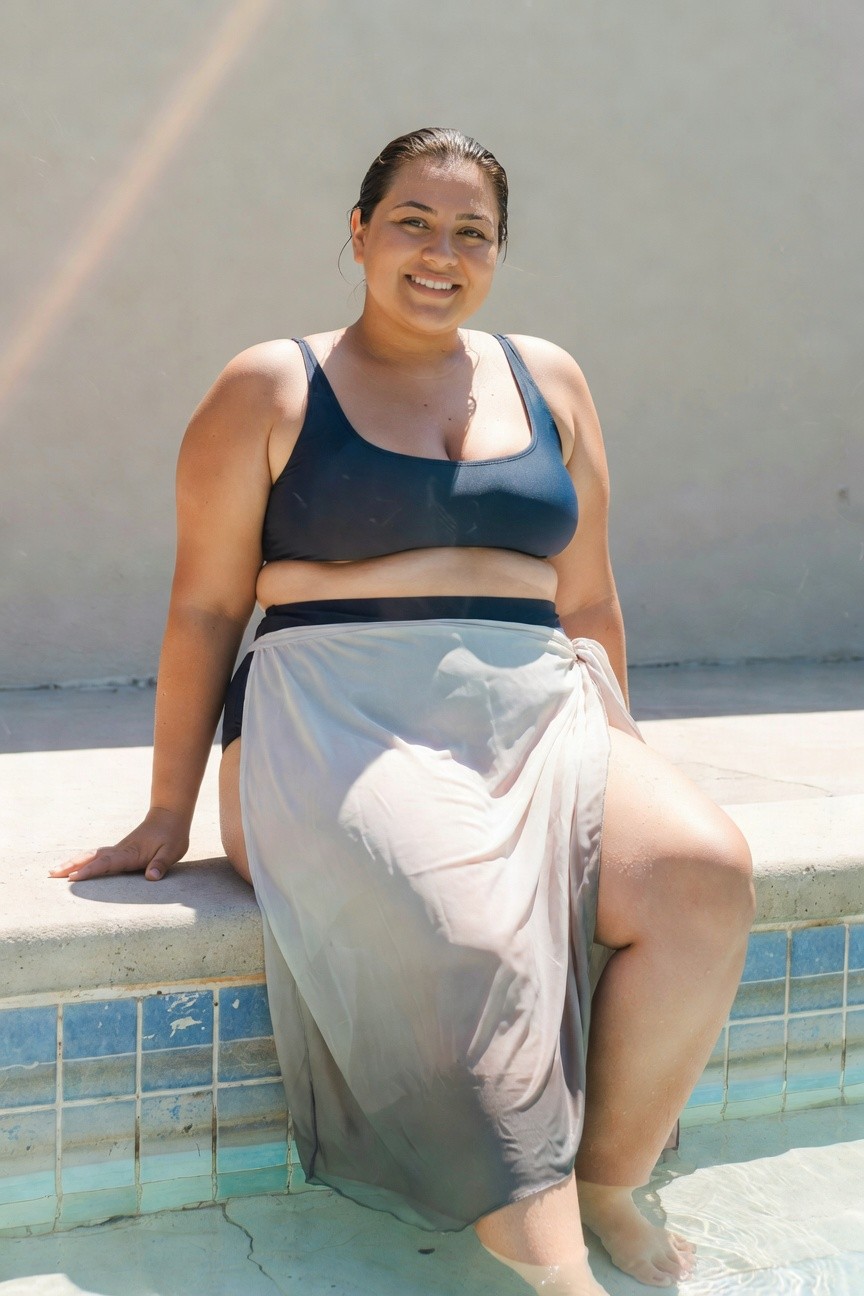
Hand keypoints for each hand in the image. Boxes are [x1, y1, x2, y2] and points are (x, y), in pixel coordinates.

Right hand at [50, 808, 190, 882]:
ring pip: (91, 856)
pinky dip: (83, 860)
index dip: (90, 871)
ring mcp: (117, 849)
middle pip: (91, 858)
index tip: (73, 878)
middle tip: (51, 874)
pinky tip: (75, 865)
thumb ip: (161, 864)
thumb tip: (151, 877)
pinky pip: (96, 856)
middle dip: (71, 866)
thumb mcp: (172, 851)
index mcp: (130, 853)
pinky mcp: (119, 850)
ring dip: (73, 862)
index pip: (106, 864)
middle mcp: (120, 850)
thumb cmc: (173, 835)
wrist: (170, 814)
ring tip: (54, 871)